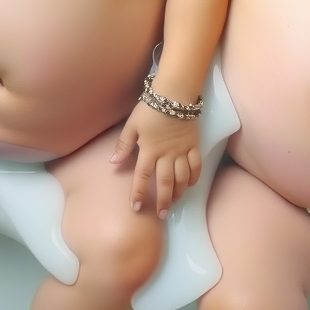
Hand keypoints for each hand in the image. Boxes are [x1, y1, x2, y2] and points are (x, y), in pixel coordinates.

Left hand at [110, 101, 201, 217]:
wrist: (175, 94)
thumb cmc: (150, 108)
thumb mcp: (132, 125)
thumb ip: (123, 145)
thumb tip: (113, 163)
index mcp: (149, 150)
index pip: (142, 177)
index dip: (138, 193)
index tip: (135, 208)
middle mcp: (167, 155)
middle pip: (165, 183)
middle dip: (162, 201)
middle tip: (161, 215)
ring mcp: (183, 151)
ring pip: (182, 178)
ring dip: (178, 192)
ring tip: (174, 202)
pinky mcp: (195, 145)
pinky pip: (196, 166)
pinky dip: (194, 177)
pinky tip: (190, 185)